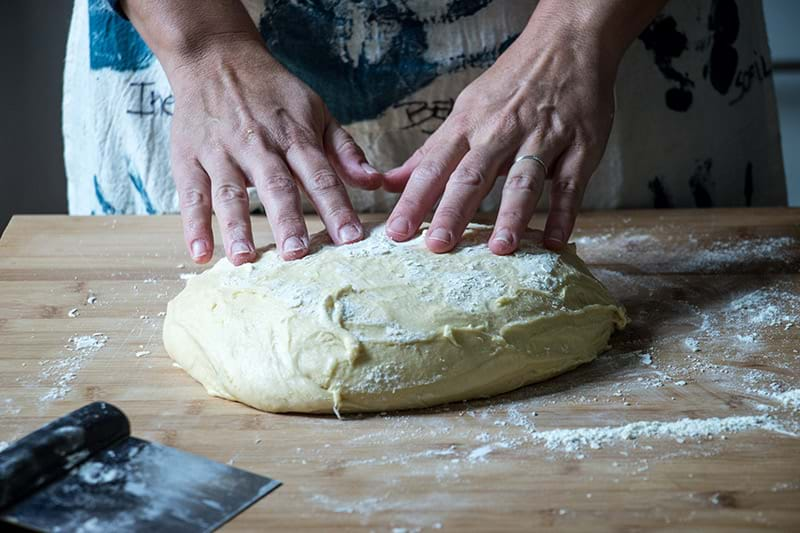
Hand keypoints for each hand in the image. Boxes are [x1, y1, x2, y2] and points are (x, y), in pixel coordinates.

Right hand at [121, 0, 381, 264]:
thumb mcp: (316, 110)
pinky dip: (194, 225)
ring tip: (244, 259)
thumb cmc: (272, 92)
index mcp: (295, 135)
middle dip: (287, 221)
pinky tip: (201, 254)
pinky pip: (191, 195)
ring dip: (237, 226)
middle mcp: (259, 144)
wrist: (215, 56)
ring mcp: (221, 151)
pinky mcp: (189, 158)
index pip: (320, 175)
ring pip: (230, 192)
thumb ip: (345, 150)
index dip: (336, 207)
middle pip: (276, 186)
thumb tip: (375, 182)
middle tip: (297, 255)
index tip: (350, 238)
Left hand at [382, 1, 646, 254]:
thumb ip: (431, 153)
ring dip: (512, 215)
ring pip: (523, 180)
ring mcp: (542, 138)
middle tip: (438, 246)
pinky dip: (564, 214)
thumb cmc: (509, 85)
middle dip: (453, 210)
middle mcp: (501, 131)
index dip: (414, 199)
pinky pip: (570, 184)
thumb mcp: (465, 111)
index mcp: (468, 124)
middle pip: (473, 175)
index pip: (434, 166)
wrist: (567, 43)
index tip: (396, 232)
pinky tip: (553, 242)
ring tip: (499, 248)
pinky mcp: (579, 146)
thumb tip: (390, 182)